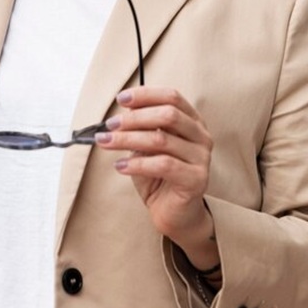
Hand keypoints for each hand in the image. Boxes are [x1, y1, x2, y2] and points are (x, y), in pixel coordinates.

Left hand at [96, 87, 217, 266]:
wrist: (173, 213)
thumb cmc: (158, 176)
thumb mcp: (146, 147)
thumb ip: (140, 129)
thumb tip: (119, 114)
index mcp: (192, 122)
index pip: (172, 97)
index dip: (146, 95)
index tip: (121, 99)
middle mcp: (201, 136)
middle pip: (168, 115)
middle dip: (134, 118)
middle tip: (110, 125)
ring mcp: (201, 158)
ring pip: (161, 140)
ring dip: (128, 139)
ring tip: (106, 142)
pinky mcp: (196, 179)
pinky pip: (163, 164)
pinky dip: (137, 163)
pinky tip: (121, 165)